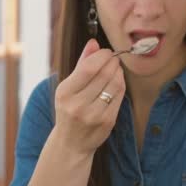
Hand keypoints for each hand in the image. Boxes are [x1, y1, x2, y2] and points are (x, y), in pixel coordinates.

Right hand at [53, 39, 125, 154]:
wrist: (70, 143)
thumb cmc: (68, 110)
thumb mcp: (68, 88)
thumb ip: (81, 64)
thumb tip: (93, 42)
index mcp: (65, 93)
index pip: (89, 67)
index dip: (102, 56)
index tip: (105, 52)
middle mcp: (77, 105)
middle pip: (104, 74)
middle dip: (112, 62)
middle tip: (113, 58)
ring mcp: (93, 115)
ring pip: (115, 84)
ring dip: (118, 72)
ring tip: (115, 68)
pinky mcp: (107, 122)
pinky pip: (119, 96)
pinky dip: (121, 85)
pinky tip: (117, 81)